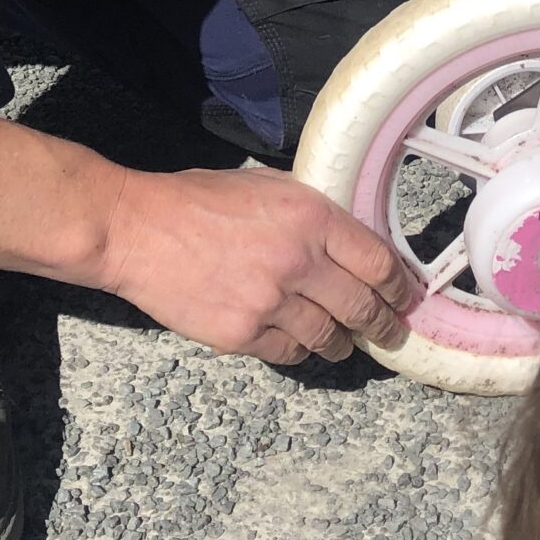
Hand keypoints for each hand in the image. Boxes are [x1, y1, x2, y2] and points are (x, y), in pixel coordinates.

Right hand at [97, 167, 411, 365]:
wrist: (137, 230)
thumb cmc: (197, 199)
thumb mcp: (266, 185)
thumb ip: (311, 212)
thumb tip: (348, 238)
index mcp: (310, 217)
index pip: (377, 262)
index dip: (398, 286)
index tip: (403, 297)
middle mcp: (298, 261)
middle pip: (362, 307)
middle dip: (383, 325)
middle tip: (390, 333)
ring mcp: (270, 302)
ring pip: (328, 337)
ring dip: (342, 343)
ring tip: (344, 343)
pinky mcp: (242, 334)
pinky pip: (289, 353)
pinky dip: (299, 350)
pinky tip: (299, 342)